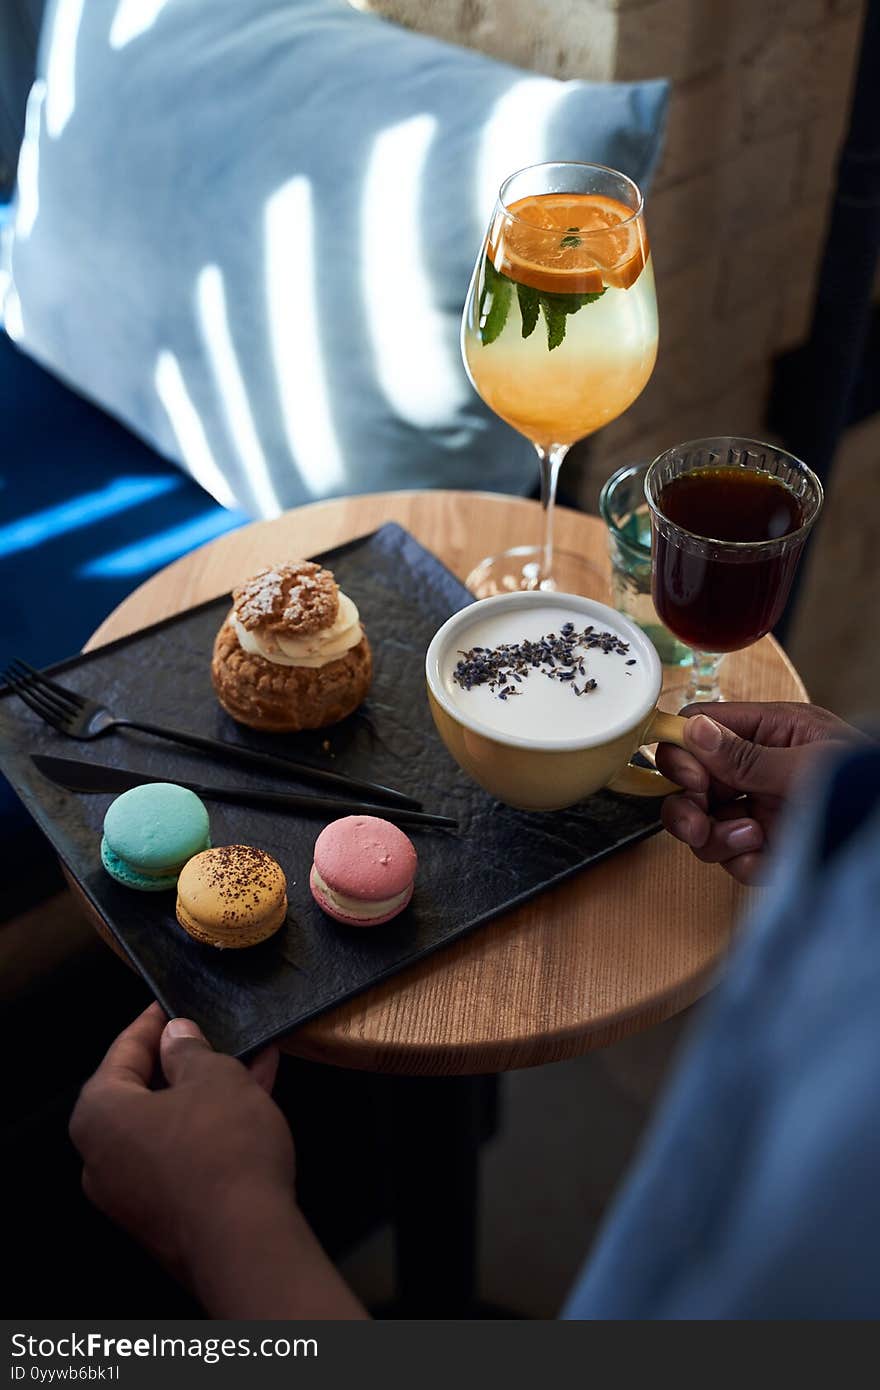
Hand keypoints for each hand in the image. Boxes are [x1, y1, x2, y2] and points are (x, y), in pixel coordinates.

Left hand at [69, 1004, 291, 1277]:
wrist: (246, 1241)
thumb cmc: (221, 1148)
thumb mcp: (213, 1076)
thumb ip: (189, 1050)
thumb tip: (175, 1036)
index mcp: (99, 1116)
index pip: (120, 1052)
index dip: (152, 1023)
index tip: (172, 1003)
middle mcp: (103, 1157)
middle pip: (144, 1092)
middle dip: (185, 1060)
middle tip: (214, 1031)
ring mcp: (133, 1191)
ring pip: (172, 1123)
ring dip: (209, 1090)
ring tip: (252, 1056)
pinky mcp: (166, 1213)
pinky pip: (186, 1153)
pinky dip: (214, 1125)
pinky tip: (258, 1095)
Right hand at [655, 702, 862, 885]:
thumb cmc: (869, 787)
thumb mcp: (808, 766)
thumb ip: (747, 755)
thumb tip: (696, 732)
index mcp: (772, 730)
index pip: (704, 728)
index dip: (684, 753)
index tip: (691, 779)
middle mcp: (760, 768)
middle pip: (694, 782)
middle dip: (690, 806)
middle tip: (698, 824)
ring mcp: (763, 808)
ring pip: (705, 824)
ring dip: (717, 838)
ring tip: (753, 838)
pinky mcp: (770, 846)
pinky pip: (732, 857)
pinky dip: (744, 862)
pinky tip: (769, 855)